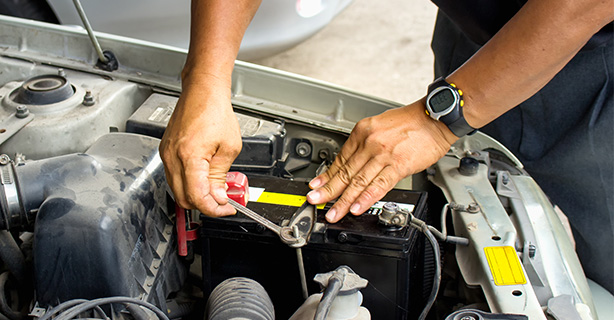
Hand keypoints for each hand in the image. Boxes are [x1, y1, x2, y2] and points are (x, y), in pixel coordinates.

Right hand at [159, 81, 241, 216]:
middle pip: (183, 199)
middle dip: (205, 205)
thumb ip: (221, 175)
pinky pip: (175, 177)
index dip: (214, 208)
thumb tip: (218, 196)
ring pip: (177, 190)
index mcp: (189, 156)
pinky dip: (189, 183)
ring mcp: (166, 154)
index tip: (227, 208)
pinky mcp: (166, 151)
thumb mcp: (229, 147)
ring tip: (216, 190)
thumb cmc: (215, 110)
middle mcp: (172, 157)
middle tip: (223, 202)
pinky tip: (204, 179)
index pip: (197, 197)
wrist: (202, 91)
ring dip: (196, 195)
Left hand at [306, 100, 457, 222]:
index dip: (327, 176)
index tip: (317, 186)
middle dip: (328, 190)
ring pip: (358, 181)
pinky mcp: (399, 165)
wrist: (435, 117)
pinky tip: (356, 208)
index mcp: (362, 132)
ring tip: (334, 212)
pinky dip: (366, 198)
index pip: (340, 159)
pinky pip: (379, 185)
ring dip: (344, 200)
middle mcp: (370, 142)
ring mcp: (383, 154)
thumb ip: (366, 145)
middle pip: (345, 172)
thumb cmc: (412, 122)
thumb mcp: (379, 126)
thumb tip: (354, 165)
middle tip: (316, 201)